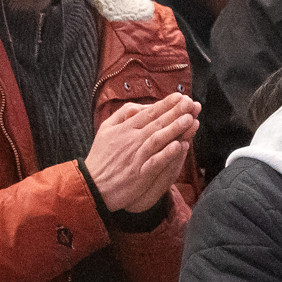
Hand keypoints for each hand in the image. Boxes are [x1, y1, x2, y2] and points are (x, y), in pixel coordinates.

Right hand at [84, 93, 198, 214]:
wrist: (91, 186)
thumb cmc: (101, 157)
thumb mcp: (106, 129)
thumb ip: (123, 114)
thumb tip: (142, 105)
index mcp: (124, 128)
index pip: (149, 113)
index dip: (166, 104)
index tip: (181, 96)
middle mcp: (131, 140)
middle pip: (156, 123)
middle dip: (175, 112)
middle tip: (191, 102)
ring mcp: (136, 157)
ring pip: (157, 139)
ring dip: (174, 129)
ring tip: (189, 119)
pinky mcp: (139, 174)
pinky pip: (155, 162)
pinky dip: (166, 154)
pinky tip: (179, 146)